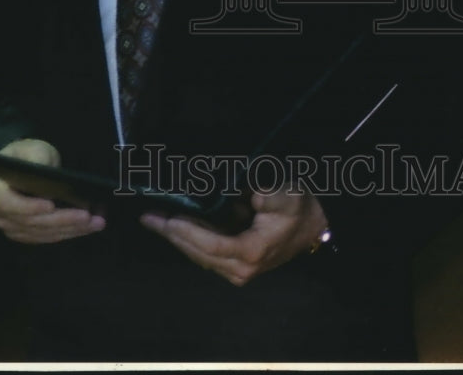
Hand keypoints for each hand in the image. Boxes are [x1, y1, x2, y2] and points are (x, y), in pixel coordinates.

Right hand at [0, 138, 105, 244]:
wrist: (24, 164)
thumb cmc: (28, 154)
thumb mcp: (34, 148)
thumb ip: (37, 158)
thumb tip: (45, 177)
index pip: (8, 202)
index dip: (29, 207)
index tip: (51, 205)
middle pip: (29, 222)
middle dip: (62, 220)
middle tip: (88, 217)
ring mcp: (8, 224)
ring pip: (39, 233)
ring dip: (69, 230)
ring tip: (95, 223)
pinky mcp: (22, 232)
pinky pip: (43, 237)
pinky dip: (66, 233)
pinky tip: (85, 229)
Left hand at [140, 189, 327, 285]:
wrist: (315, 225)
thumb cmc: (298, 207)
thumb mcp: (283, 193)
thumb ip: (261, 193)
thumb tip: (235, 191)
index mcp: (250, 252)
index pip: (209, 244)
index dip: (186, 231)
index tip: (167, 218)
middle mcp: (241, 268)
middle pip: (198, 253)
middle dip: (171, 235)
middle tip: (147, 218)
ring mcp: (238, 270)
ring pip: (199, 255)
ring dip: (176, 238)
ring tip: (153, 220)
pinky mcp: (237, 265)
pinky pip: (206, 253)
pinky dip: (189, 239)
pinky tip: (173, 224)